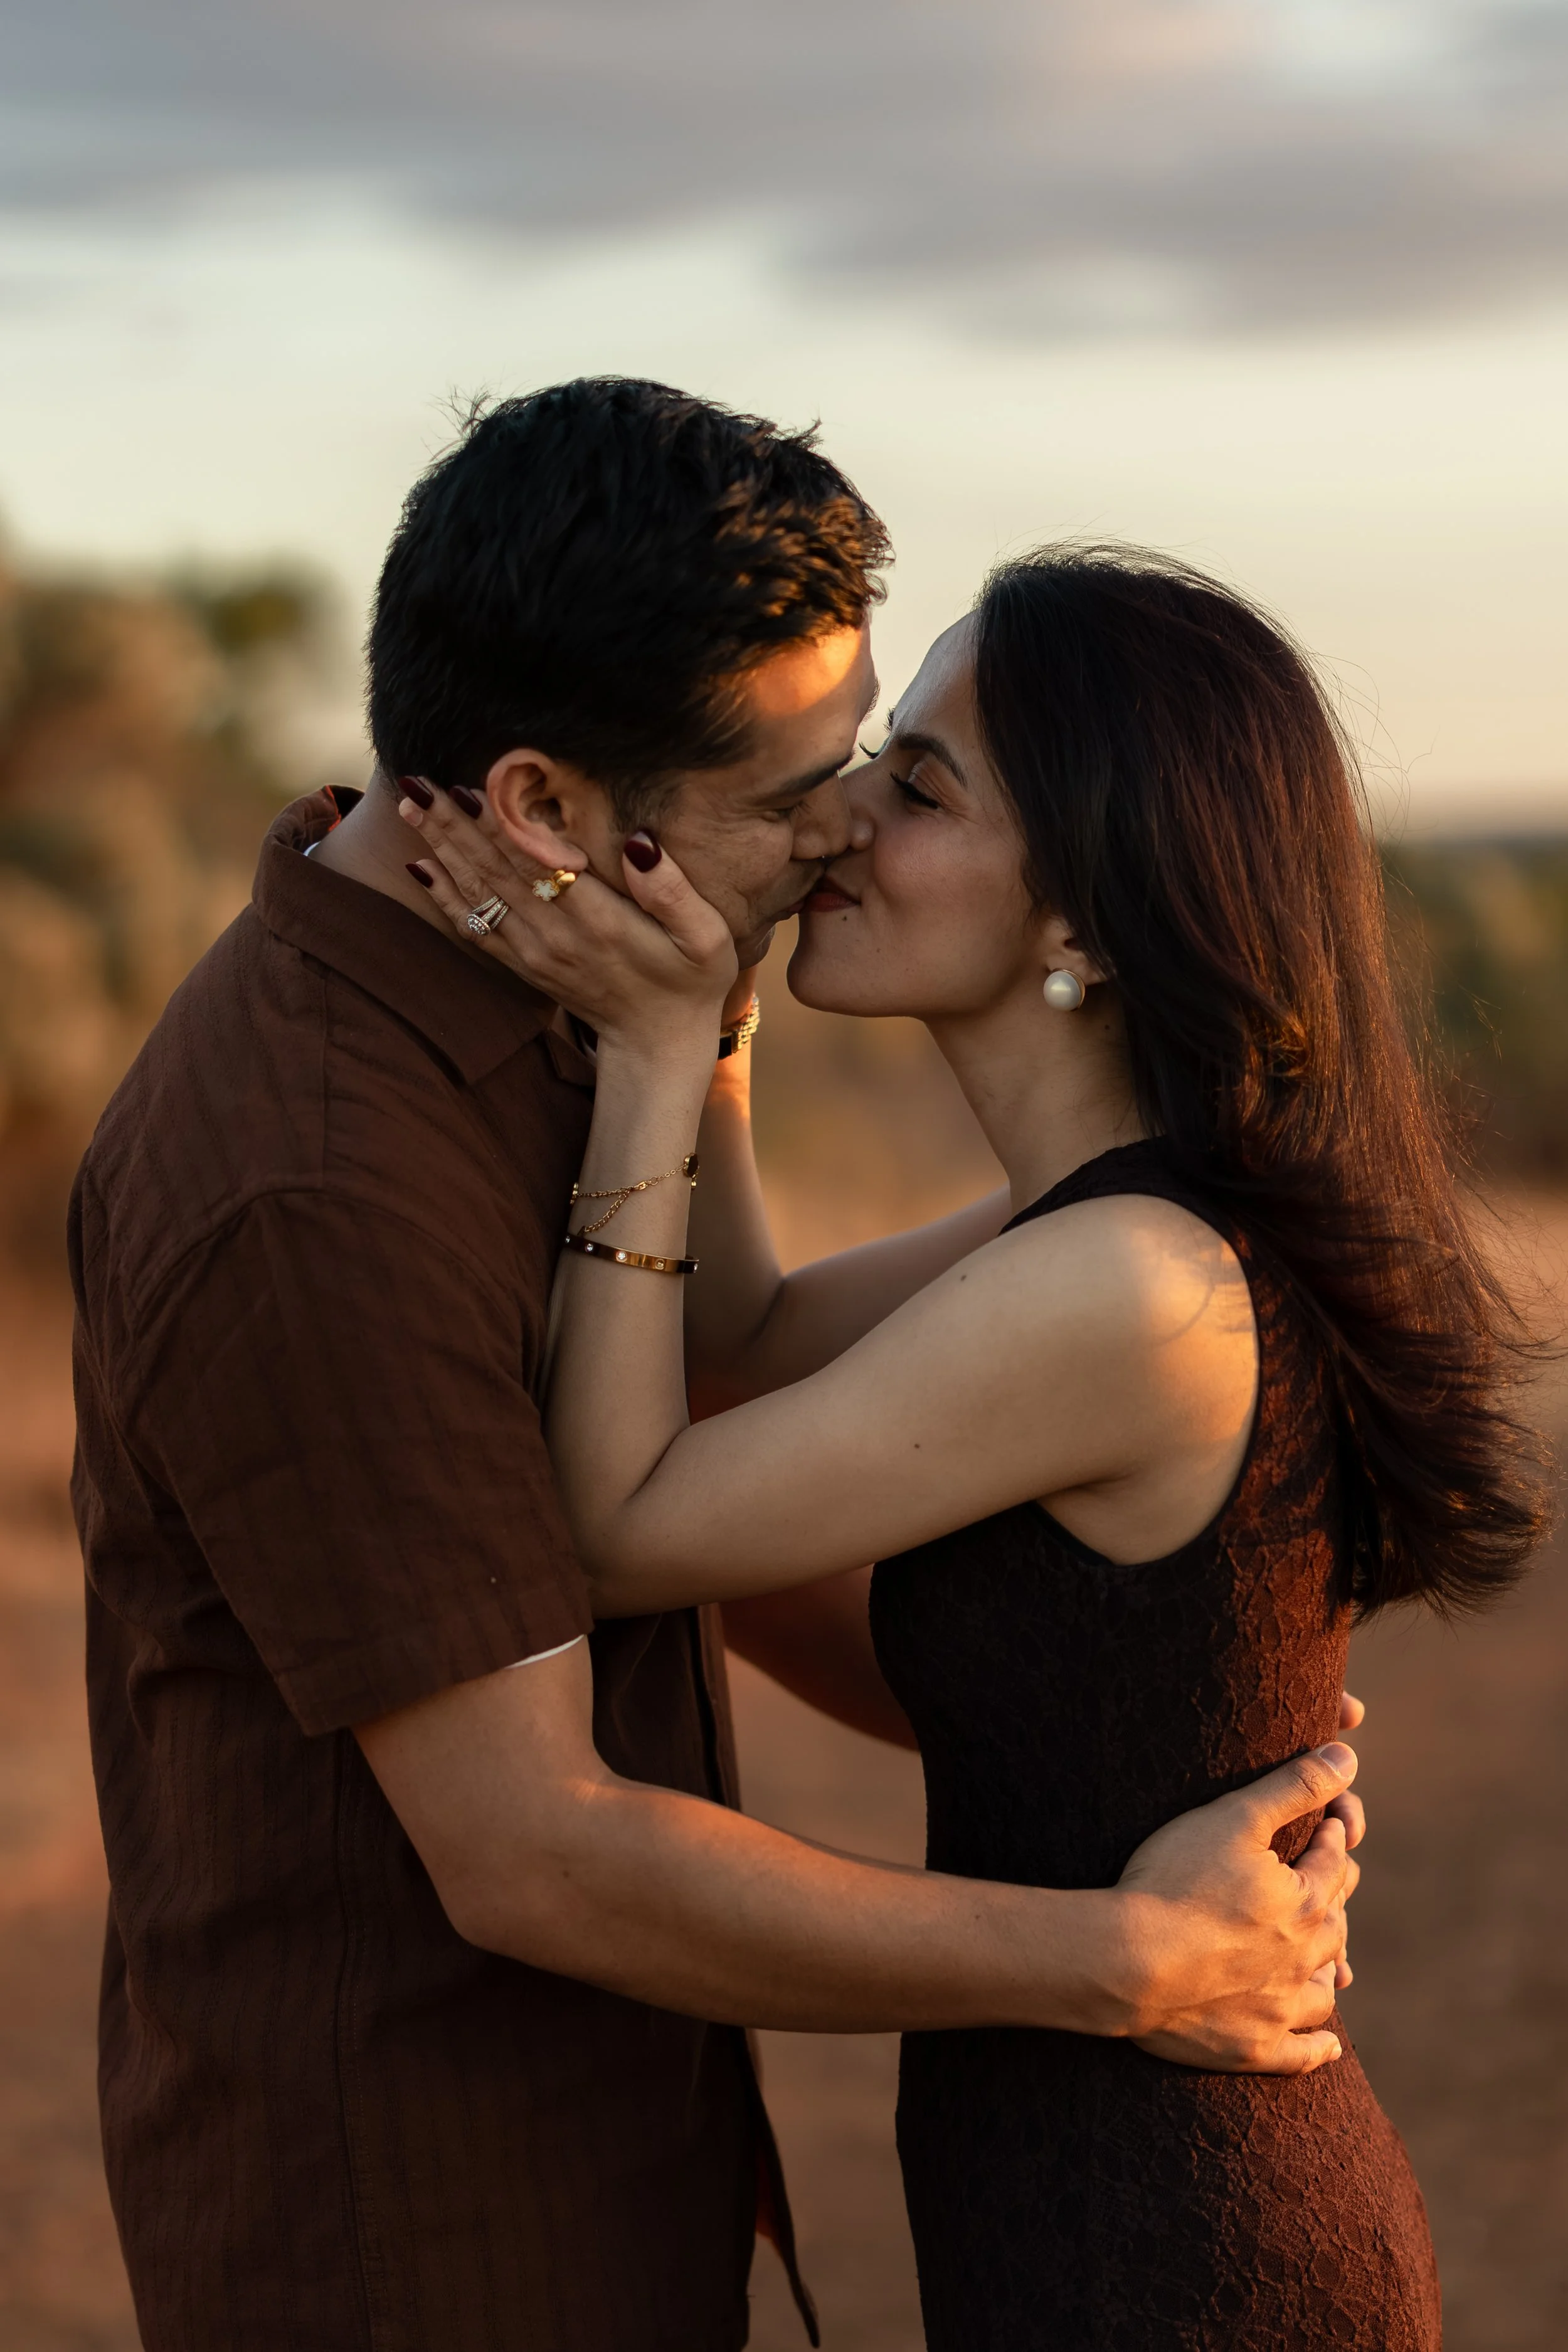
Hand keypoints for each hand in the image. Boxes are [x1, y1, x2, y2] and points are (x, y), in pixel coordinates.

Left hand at [401, 791, 736, 1058]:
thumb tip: (639, 842)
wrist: (657, 1044)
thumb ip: (673, 892)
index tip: (468, 786)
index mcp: (599, 922)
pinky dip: (445, 897)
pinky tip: (419, 868)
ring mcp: (534, 954)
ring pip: (479, 894)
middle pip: (496, 871)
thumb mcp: (706, 938)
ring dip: (442, 849)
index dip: (501, 824)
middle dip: (454, 824)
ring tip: (410, 807)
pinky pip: (475, 929)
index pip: (538, 863)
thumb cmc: (691, 982)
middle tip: (417, 781)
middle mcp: (556, 936)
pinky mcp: (524, 966)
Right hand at [1113, 1743, 1360, 2074]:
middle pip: (1334, 1924)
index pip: (1333, 1862)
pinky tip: (1328, 2045)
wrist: (1127, 1961)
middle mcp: (1305, 1959)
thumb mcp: (1234, 1818)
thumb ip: (1293, 1786)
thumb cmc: (1174, 1880)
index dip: (1331, 1836)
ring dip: (1329, 1970)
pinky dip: (1317, 2048)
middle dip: (1332, 1898)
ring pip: (1324, 1989)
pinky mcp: (1253, 2048)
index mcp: (1306, 1903)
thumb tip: (1349, 1756)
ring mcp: (1280, 2009)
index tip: (1328, 1825)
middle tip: (1324, 1885)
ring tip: (1329, 1962)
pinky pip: (1300, 2054)